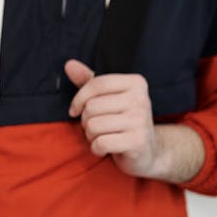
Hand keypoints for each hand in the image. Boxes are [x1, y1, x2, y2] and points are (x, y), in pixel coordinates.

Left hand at [65, 59, 156, 176]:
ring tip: (101, 137)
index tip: (74, 111)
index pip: (97, 84)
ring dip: (90, 136)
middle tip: (96, 128)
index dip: (79, 99)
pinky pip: (101, 143)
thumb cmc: (123, 121)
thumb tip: (69, 64)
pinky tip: (106, 149)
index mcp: (136, 83)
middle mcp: (141, 99)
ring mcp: (141, 121)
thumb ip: (88, 81)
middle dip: (85, 121)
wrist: (148, 152)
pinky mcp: (138, 142)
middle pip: (92, 106)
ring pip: (94, 125)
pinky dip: (97, 149)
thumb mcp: (108, 98)